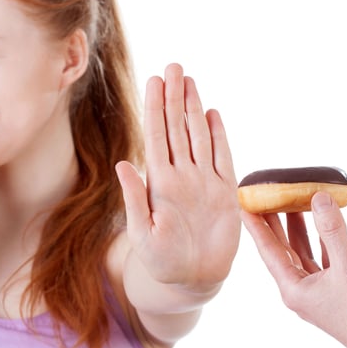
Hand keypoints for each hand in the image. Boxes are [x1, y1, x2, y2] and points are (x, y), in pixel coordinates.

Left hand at [116, 63, 239, 293]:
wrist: (191, 280)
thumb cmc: (161, 262)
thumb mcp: (141, 233)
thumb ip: (133, 199)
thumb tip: (122, 165)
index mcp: (160, 183)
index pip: (157, 136)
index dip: (156, 108)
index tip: (154, 80)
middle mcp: (181, 176)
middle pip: (177, 128)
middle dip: (174, 97)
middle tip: (173, 67)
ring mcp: (203, 182)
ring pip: (198, 136)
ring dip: (193, 108)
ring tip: (189, 80)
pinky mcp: (223, 192)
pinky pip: (222, 157)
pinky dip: (218, 135)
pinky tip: (212, 113)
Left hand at [241, 191, 346, 345]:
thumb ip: (333, 231)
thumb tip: (318, 198)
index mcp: (292, 289)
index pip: (268, 250)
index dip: (256, 225)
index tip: (244, 202)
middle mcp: (301, 290)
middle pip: (282, 249)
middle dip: (274, 222)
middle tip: (266, 195)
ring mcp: (319, 290)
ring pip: (303, 252)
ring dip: (299, 228)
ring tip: (293, 202)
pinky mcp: (338, 289)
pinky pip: (324, 257)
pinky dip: (323, 239)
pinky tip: (324, 223)